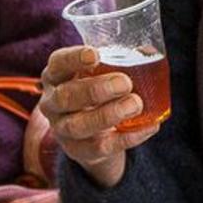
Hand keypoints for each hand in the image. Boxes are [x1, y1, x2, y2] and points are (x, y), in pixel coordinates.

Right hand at [39, 46, 161, 188]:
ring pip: (78, 125)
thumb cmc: (96, 95)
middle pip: (65, 97)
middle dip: (95, 89)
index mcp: (56, 77)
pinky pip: (101, 147)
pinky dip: (128, 137)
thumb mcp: (99, 76)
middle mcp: (53, 103)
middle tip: (124, 82)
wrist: (91, 138)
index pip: (57, 64)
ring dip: (108, 115)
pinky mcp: (79, 151)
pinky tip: (149, 126)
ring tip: (135, 104)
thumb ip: (118, 62)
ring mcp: (63, 130)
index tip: (95, 55)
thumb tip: (148, 51)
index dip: (73, 59)